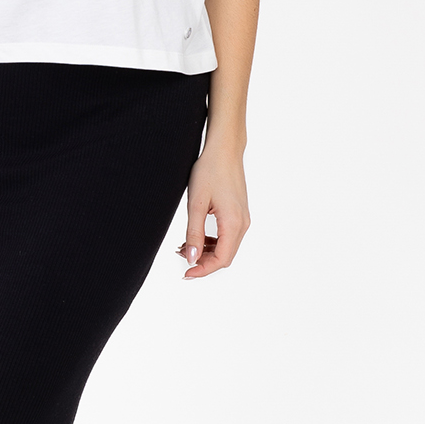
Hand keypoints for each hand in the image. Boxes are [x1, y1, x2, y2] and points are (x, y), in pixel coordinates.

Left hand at [177, 148, 248, 279]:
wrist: (224, 150)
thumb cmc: (210, 170)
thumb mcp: (196, 204)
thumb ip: (193, 233)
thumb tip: (191, 258)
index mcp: (233, 222)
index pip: (221, 259)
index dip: (203, 270)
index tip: (186, 273)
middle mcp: (243, 223)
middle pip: (225, 256)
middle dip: (203, 262)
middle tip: (181, 256)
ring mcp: (243, 218)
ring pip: (227, 247)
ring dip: (206, 252)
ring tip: (185, 246)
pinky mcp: (239, 213)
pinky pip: (228, 236)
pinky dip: (212, 242)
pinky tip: (196, 237)